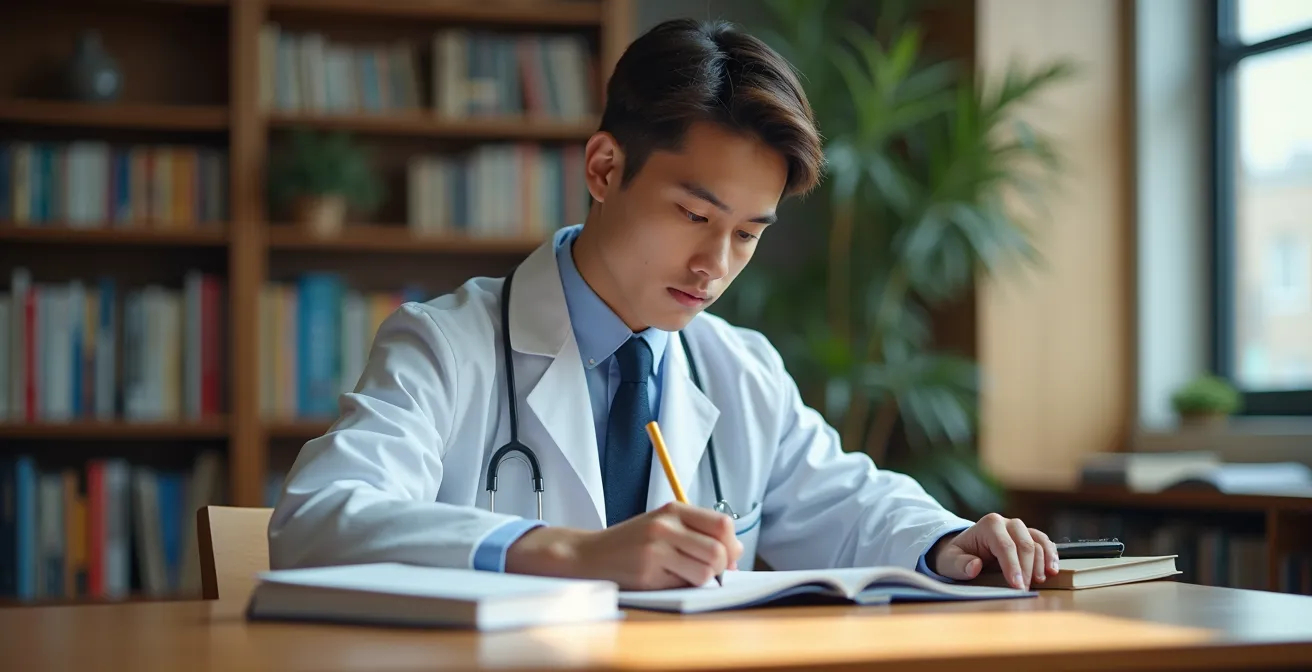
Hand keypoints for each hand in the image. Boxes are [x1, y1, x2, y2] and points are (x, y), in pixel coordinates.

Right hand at [504, 501, 742, 589]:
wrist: (589, 555)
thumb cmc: (633, 543)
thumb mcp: (665, 527)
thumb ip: (699, 534)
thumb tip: (737, 552)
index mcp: (674, 510)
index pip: (723, 524)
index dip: (732, 544)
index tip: (727, 557)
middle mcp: (666, 525)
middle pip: (718, 550)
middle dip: (721, 568)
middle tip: (709, 573)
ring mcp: (656, 549)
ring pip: (706, 572)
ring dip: (702, 580)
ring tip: (685, 576)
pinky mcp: (647, 572)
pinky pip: (684, 585)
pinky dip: (683, 587)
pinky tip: (667, 580)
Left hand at [929, 513, 1058, 589]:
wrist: (962, 549)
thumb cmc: (956, 556)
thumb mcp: (949, 561)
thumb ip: (960, 564)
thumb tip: (975, 566)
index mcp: (989, 525)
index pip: (1005, 546)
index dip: (1013, 567)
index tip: (1017, 587)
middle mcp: (1007, 523)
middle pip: (1025, 544)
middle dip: (1027, 569)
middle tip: (1024, 590)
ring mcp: (1020, 529)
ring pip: (1038, 542)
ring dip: (1042, 562)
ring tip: (1040, 581)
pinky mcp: (1029, 537)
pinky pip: (1044, 543)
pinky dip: (1051, 555)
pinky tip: (1052, 570)